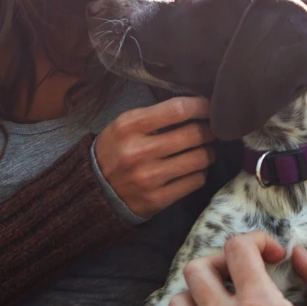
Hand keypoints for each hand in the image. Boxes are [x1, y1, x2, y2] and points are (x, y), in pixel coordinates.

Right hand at [94, 96, 215, 217]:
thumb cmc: (117, 149)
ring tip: (205, 150)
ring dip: (208, 152)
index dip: (201, 107)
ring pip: (199, 159)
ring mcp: (149, 177)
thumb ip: (156, 115)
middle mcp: (139, 151)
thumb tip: (196, 108)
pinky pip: (195, 181)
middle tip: (211, 131)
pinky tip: (193, 169)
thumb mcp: (126, 124)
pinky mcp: (157, 199)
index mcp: (130, 126)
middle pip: (193, 134)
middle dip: (209, 131)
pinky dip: (200, 173)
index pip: (177, 110)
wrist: (95, 189)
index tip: (209, 107)